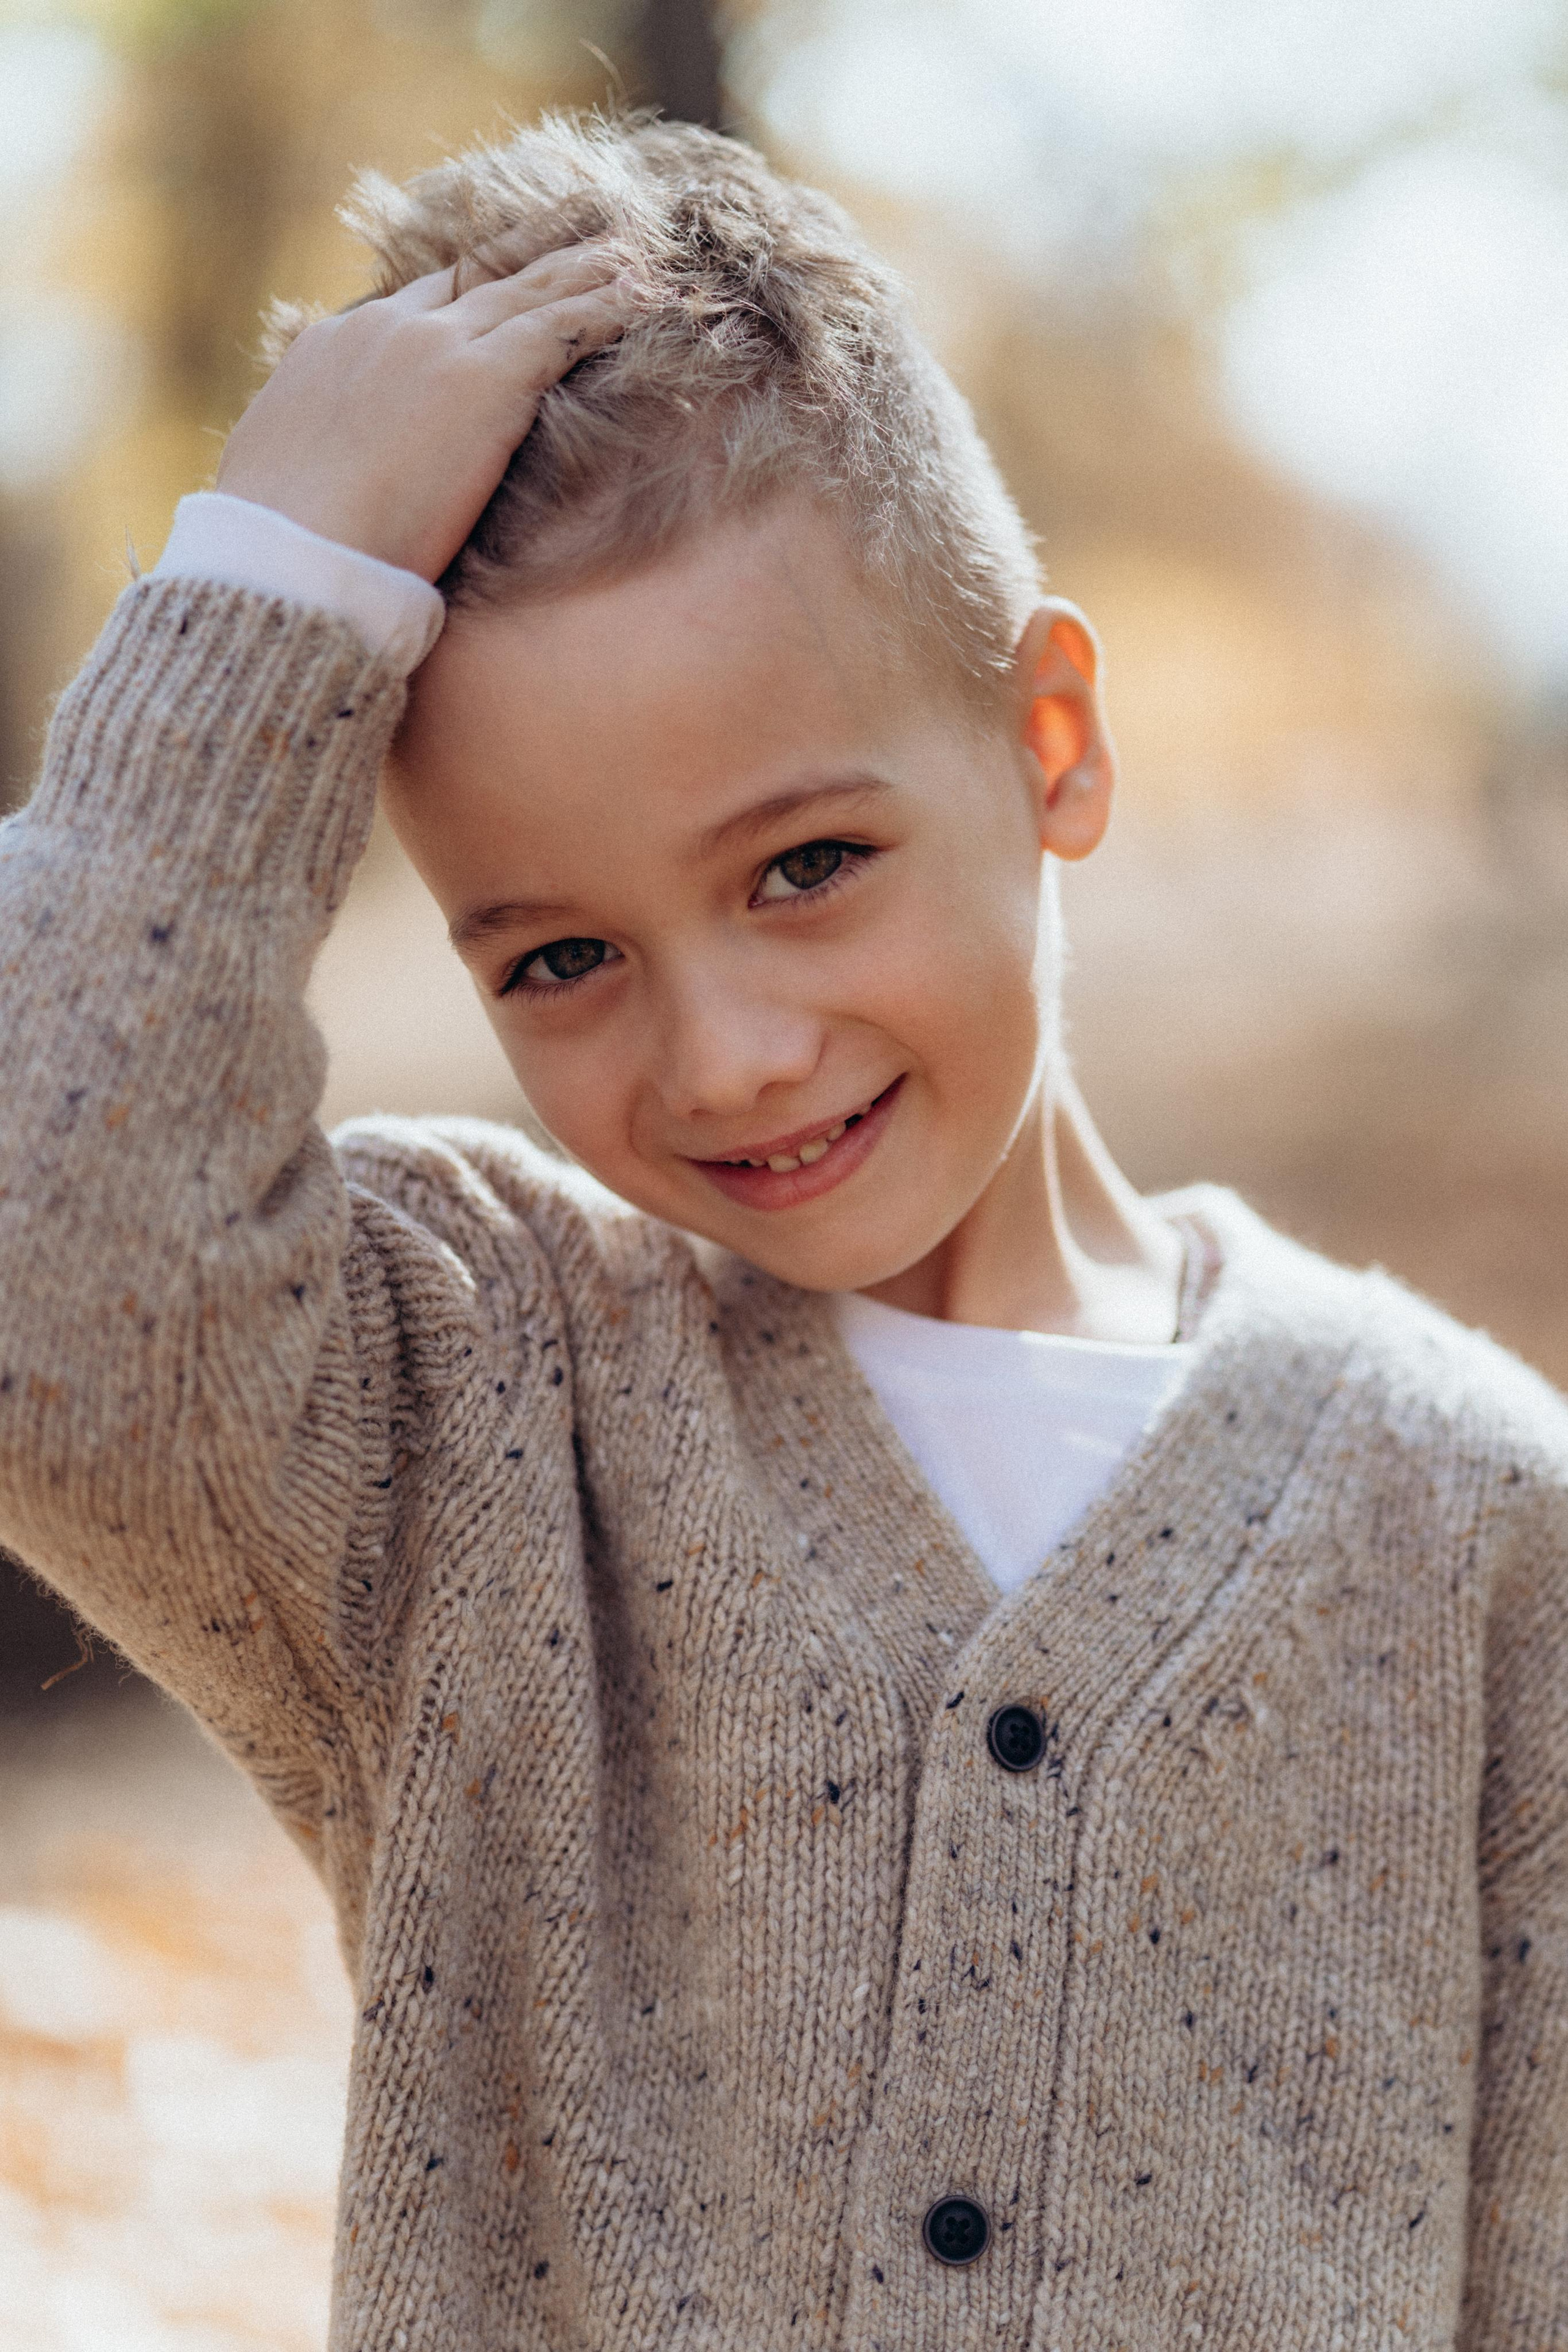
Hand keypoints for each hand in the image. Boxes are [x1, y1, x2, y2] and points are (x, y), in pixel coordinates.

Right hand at [216, 243, 632, 580]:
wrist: (290, 557)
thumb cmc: (283, 548)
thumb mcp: (283, 479)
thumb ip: (316, 454)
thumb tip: (320, 471)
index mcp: (332, 352)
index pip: (410, 302)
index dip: (464, 282)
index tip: (498, 268)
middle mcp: (387, 331)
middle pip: (476, 275)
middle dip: (534, 248)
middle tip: (583, 220)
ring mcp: (437, 349)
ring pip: (529, 289)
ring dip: (588, 266)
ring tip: (637, 248)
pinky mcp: (485, 381)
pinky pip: (563, 327)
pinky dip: (609, 306)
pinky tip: (649, 293)